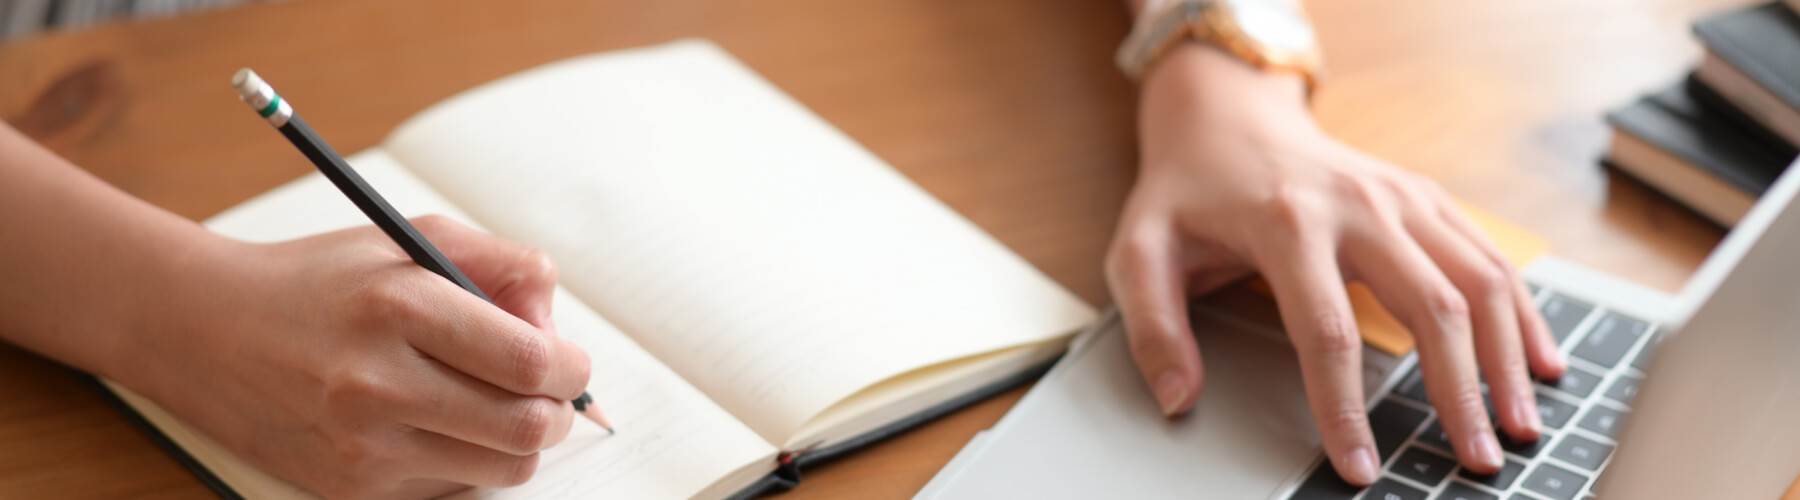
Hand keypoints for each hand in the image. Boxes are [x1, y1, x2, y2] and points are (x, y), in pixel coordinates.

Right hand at [119, 215, 590, 498]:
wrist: (202, 330)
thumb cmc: (320, 283)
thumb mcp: (410, 240)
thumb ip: (501, 265)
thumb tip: (555, 322)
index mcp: (399, 306)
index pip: (529, 360)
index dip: (570, 366)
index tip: (567, 360)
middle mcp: (377, 383)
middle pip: (526, 428)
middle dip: (554, 409)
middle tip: (543, 389)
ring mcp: (361, 445)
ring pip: (500, 469)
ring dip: (516, 441)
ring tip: (490, 404)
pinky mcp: (348, 487)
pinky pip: (451, 489)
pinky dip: (463, 462)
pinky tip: (434, 425)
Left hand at [1104, 43, 1565, 484]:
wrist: (1227, 117)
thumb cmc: (1186, 193)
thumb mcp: (1140, 251)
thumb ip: (1152, 326)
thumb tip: (1178, 399)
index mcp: (1287, 223)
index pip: (1327, 332)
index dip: (1346, 409)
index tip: (1361, 467)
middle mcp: (1358, 205)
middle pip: (1430, 306)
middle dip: (1459, 390)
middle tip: (1475, 458)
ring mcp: (1402, 197)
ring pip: (1479, 279)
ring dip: (1507, 357)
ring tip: (1521, 425)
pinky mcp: (1426, 197)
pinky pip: (1490, 257)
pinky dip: (1522, 313)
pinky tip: (1541, 364)